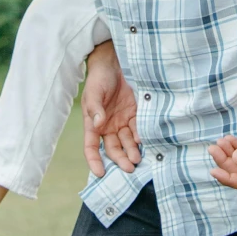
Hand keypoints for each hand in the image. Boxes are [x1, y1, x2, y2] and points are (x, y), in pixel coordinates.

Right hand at [82, 41, 140, 176]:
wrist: (116, 63)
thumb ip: (95, 108)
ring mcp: (122, 122)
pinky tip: (144, 141)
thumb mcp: (94, 92)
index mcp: (93, 124)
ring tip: (138, 158)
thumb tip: (97, 124)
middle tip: (129, 167)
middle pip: (113, 148)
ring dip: (132, 151)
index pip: (91, 147)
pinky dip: (141, 137)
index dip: (94, 161)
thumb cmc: (99, 78)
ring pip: (127, 142)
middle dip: (120, 159)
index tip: (100, 173)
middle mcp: (108, 126)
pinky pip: (138, 130)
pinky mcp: (135, 115)